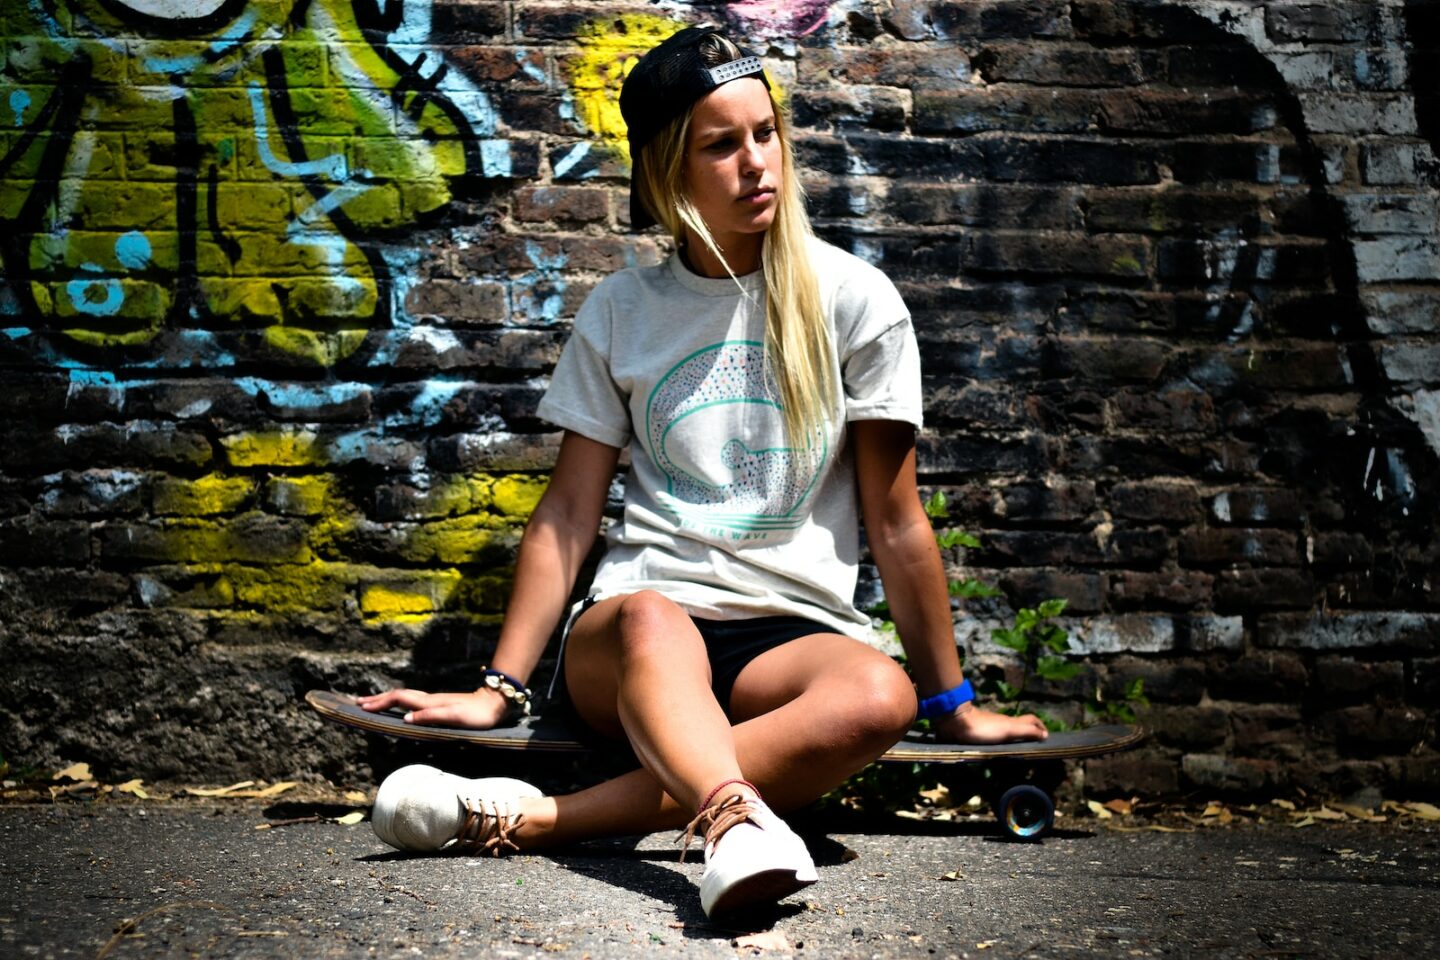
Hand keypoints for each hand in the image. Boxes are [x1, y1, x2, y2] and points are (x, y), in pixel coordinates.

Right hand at [355, 687, 510, 728]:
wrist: (495, 703)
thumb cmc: (477, 714)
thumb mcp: (454, 717)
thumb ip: (430, 716)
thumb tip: (405, 719)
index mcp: (429, 702)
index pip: (399, 700)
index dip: (380, 702)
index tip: (362, 706)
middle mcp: (429, 699)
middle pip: (398, 696)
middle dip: (377, 699)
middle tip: (358, 703)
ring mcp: (434, 701)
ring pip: (404, 697)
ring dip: (386, 699)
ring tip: (372, 703)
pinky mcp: (439, 704)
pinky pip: (412, 701)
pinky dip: (399, 703)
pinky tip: (399, 707)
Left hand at [933, 701, 1048, 744]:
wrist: (956, 722)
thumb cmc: (984, 727)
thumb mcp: (1008, 729)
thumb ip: (1026, 730)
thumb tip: (1045, 734)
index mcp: (1012, 722)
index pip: (1031, 720)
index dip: (1040, 726)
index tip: (1047, 736)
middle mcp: (1003, 723)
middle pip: (1020, 725)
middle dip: (1030, 733)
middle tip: (1035, 744)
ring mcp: (991, 728)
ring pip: (1007, 731)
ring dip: (1015, 739)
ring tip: (1020, 751)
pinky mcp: (979, 733)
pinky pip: (994, 737)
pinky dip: (1002, 742)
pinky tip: (999, 751)